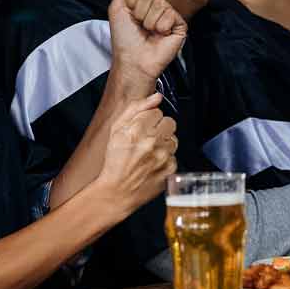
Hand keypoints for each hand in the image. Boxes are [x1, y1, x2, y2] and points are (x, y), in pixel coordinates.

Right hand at [94, 94, 177, 215]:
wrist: (116, 192)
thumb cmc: (114, 162)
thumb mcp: (116, 130)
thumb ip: (136, 108)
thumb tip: (156, 96)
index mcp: (138, 129)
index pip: (157, 111)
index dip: (148, 119)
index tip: (141, 128)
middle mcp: (153, 142)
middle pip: (169, 122)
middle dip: (159, 128)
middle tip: (146, 139)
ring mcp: (164, 156)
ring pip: (174, 138)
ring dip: (164, 143)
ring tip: (149, 152)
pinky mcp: (171, 169)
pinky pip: (175, 156)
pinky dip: (166, 158)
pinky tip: (153, 163)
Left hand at [109, 0, 187, 82]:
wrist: (133, 60)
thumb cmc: (124, 38)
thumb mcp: (117, 7)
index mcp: (143, 0)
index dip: (131, 1)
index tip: (129, 15)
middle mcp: (157, 5)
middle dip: (140, 11)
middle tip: (139, 26)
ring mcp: (169, 15)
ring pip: (159, 3)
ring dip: (149, 20)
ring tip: (148, 32)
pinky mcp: (180, 25)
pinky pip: (170, 14)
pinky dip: (161, 26)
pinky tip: (160, 35)